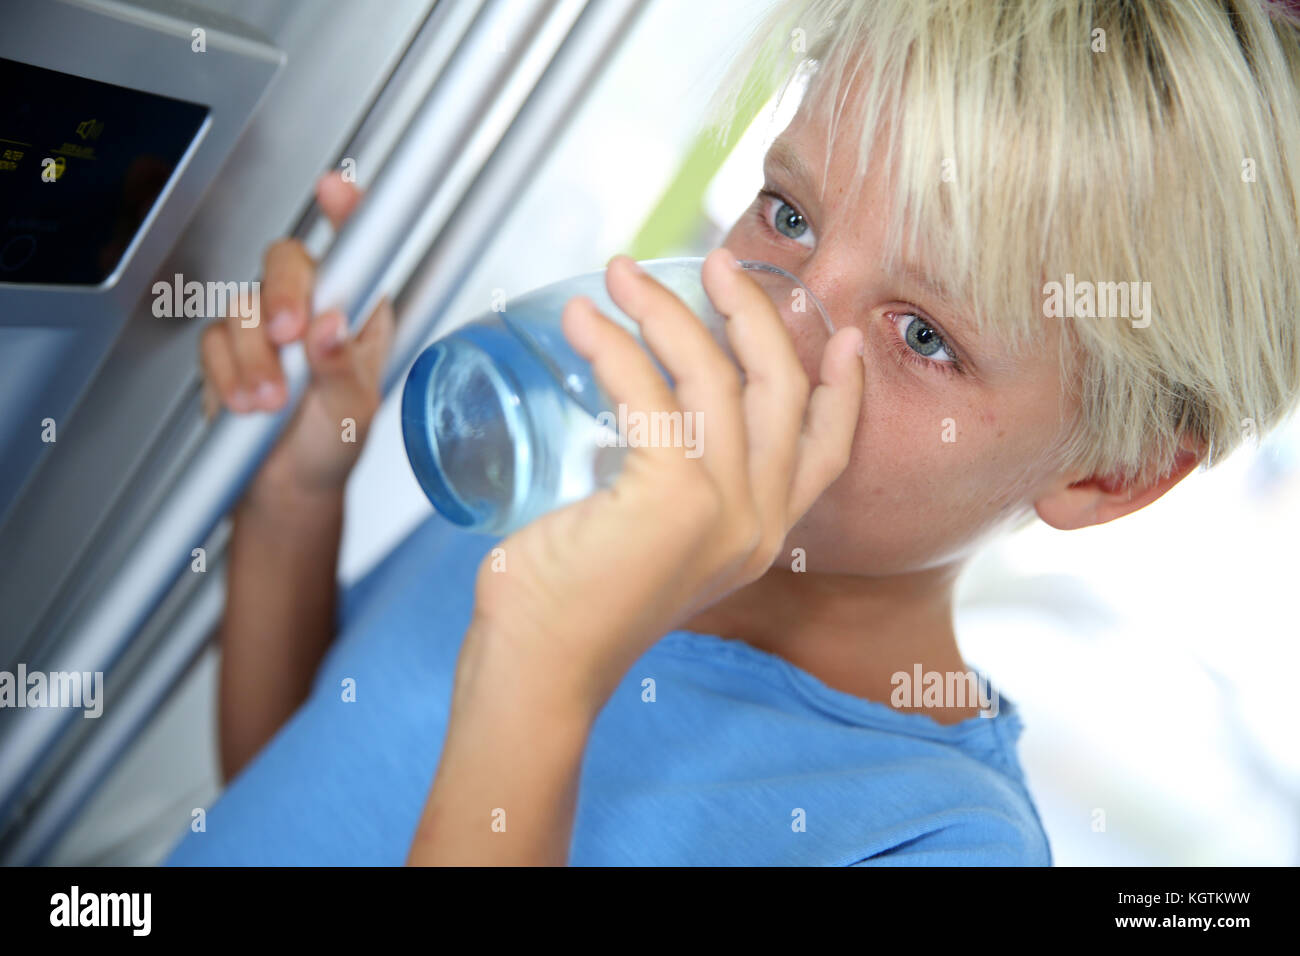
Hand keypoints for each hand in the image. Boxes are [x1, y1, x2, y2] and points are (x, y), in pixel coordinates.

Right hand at [198, 171, 395, 503]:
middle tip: (288, 336)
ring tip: (273, 402)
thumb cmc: (332, 442)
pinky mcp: (226, 347)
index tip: (337, 190)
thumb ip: (342, 369)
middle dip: (282, 295)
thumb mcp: (353, 413)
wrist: (286, 487)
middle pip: (287, 261)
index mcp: (357, 311)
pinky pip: (213, 340)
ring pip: (242, 304)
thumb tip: (330, 327)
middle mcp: (312, 305)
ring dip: (255, 357)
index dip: (346, 213)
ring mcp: (265, 322)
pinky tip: (248, 403)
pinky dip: (228, 373)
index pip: (357, 249)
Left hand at [463, 247, 865, 718]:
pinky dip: (612, 345)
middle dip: (753, 312)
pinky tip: (580, 322)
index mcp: (761, 536)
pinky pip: (648, 392)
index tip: (841, 333)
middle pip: (781, 390)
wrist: (540, 667)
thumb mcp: (653, 541)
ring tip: (618, 273)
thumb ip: (672, 491)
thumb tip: (644, 409)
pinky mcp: (674, 497)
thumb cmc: (576, 604)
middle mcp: (758, 524)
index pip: (828, 452)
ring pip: (713, 376)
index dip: (843, 388)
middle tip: (714, 260)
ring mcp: (724, 511)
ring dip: (666, 309)